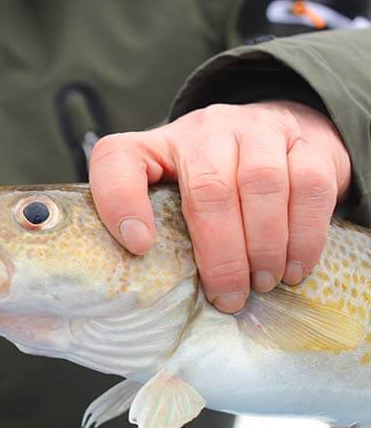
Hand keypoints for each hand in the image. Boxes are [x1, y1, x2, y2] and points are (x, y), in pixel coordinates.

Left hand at [89, 101, 351, 312]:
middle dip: (220, 252)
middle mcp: (203, 130)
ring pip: (262, 183)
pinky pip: (310, 186)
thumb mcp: (168, 196)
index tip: (139, 247)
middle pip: (207, 188)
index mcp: (154, 146)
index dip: (119, 201)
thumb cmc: (210, 180)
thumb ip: (150, 226)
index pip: (117, 158)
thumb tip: (140, 286)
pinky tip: (294, 268)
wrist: (275, 133)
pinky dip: (305, 235)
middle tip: (228, 296)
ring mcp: (257, 130)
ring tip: (262, 284)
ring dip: (264, 245)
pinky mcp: (307, 142)